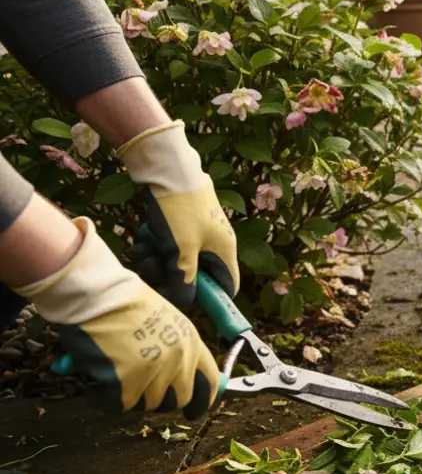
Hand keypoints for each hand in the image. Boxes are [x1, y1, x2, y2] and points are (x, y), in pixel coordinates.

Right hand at [16, 217, 219, 418]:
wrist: (97, 295)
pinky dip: (105, 398)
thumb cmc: (124, 303)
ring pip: (148, 405)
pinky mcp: (127, 384)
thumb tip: (180, 379)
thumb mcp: (165, 321)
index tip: (195, 411)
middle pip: (179, 400)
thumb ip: (177, 348)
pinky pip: (119, 406)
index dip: (203, 400)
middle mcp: (179, 359)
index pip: (210, 382)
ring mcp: (155, 372)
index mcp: (191, 341)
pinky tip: (98, 378)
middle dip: (160, 399)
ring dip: (131, 395)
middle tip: (139, 389)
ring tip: (115, 371)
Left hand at [116, 120, 237, 309]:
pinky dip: (154, 245)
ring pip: (176, 260)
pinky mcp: (179, 222)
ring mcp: (196, 231)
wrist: (167, 168)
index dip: (211, 300)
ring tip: (143, 250)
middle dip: (170, 277)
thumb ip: (184, 282)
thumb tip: (186, 304)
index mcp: (224, 251)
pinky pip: (167, 244)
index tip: (187, 305)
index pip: (227, 286)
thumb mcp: (181, 252)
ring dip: (156, 261)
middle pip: (195, 275)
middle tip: (152, 271)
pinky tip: (142, 239)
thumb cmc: (179, 211)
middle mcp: (214, 243)